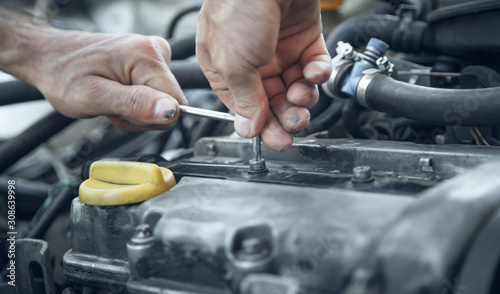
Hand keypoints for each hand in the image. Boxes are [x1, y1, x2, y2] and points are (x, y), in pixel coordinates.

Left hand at [11, 28, 186, 130]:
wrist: (50, 58)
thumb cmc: (64, 74)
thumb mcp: (95, 97)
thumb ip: (135, 104)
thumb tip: (171, 111)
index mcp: (146, 56)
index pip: (175, 105)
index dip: (148, 118)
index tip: (122, 110)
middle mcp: (155, 51)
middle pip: (170, 105)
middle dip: (140, 115)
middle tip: (112, 106)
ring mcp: (153, 55)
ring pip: (162, 103)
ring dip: (135, 110)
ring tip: (111, 99)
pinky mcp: (149, 63)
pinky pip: (155, 95)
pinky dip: (134, 102)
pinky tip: (116, 94)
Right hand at [196, 0, 331, 150]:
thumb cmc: (239, 5)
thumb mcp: (234, 61)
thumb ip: (244, 98)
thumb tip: (249, 128)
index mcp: (225, 68)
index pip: (244, 107)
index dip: (259, 125)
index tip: (274, 139)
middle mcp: (252, 62)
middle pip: (272, 102)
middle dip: (284, 117)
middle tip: (294, 127)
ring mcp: (279, 50)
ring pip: (295, 89)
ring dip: (302, 99)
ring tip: (303, 96)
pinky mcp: (304, 39)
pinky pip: (313, 66)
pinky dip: (317, 75)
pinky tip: (314, 73)